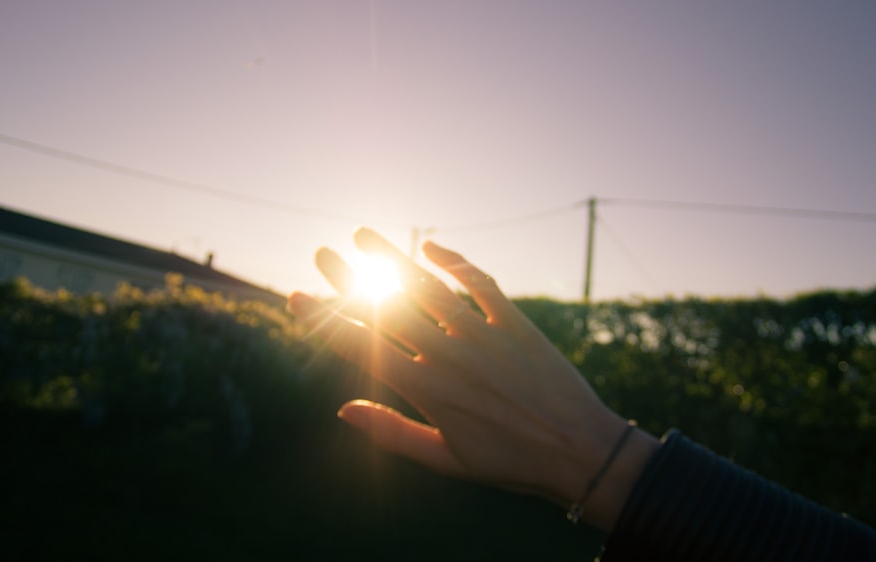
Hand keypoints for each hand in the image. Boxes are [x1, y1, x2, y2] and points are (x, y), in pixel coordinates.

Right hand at [288, 228, 657, 530]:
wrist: (578, 450)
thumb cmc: (510, 462)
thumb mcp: (446, 459)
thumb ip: (392, 434)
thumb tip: (343, 410)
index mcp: (426, 389)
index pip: (362, 348)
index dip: (325, 321)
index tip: (297, 297)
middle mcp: (449, 355)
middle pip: (388, 307)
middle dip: (349, 278)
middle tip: (321, 252)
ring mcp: (483, 334)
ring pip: (428, 287)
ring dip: (393, 258)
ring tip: (363, 235)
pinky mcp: (515, 324)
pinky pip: (480, 283)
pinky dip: (456, 262)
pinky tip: (432, 249)